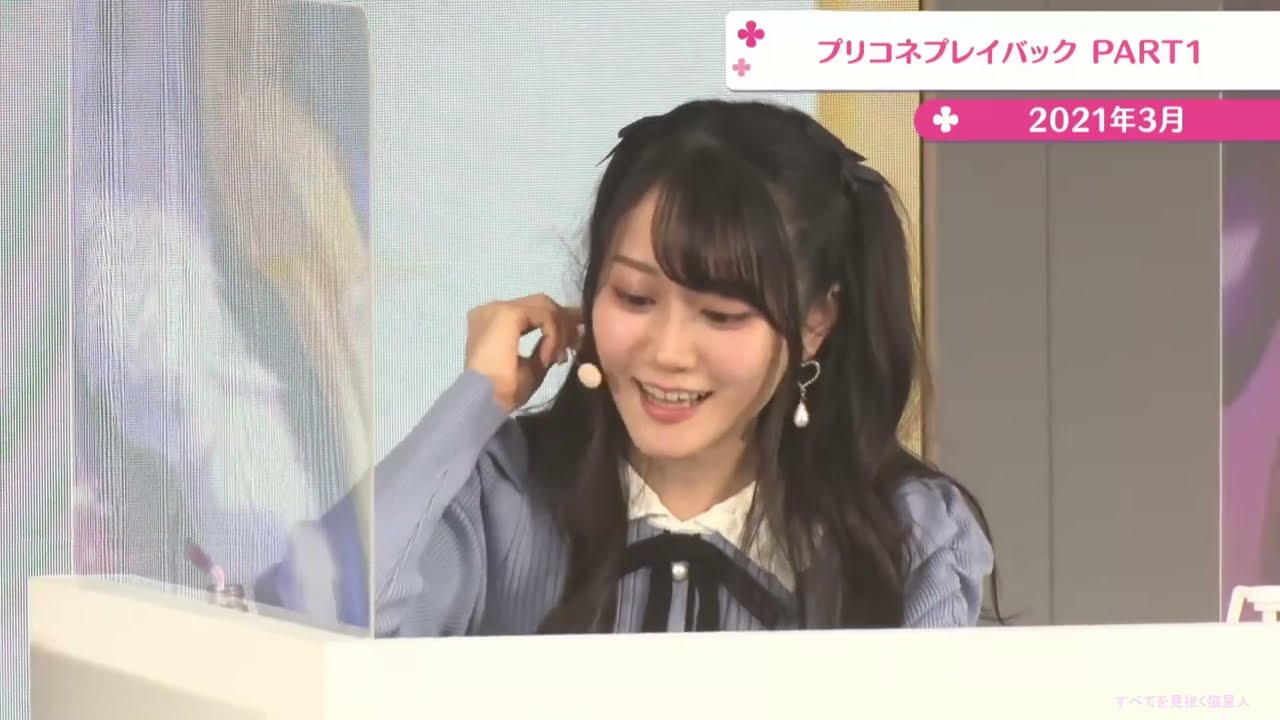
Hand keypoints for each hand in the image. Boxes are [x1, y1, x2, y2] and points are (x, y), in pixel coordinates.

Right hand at [464, 294, 582, 412]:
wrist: (485, 400)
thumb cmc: (503, 391)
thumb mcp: (530, 368)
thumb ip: (542, 348)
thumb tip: (559, 338)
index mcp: (494, 321)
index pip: (532, 310)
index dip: (558, 320)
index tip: (577, 334)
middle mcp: (494, 309)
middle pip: (541, 303)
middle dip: (564, 321)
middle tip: (574, 345)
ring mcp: (499, 308)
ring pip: (545, 306)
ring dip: (561, 330)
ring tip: (561, 356)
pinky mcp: (507, 313)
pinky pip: (544, 315)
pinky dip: (554, 335)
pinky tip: (549, 358)